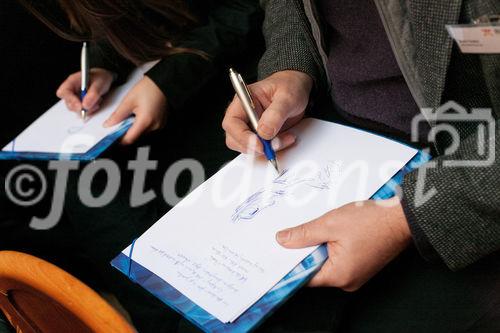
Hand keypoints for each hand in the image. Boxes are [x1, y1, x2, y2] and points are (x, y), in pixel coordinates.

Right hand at [56, 68, 113, 114]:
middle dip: (81, 107)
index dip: (70, 100)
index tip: (80, 107)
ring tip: (98, 100)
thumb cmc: (100, 77)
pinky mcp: (80, 104)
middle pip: (69, 104)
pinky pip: (83, 112)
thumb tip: (85, 106)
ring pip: (76, 110)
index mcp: (72, 81)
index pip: (63, 92)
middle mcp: (71, 90)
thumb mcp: (100, 82)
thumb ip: (93, 93)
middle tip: (94, 105)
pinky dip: (91, 110)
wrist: (105, 79)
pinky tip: (97, 103)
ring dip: (89, 109)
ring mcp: (75, 98)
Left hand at [104, 76, 166, 144]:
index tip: (112, 137)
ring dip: (134, 128)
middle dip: (126, 132)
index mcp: (145, 121)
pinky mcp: (161, 123)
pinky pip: (149, 129)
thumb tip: (109, 124)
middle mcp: (154, 126)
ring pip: (142, 133)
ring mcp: (159, 126)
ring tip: (132, 116)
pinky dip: (142, 125)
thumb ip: (117, 115)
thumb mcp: (129, 101)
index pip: (129, 139)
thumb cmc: (148, 88)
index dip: (119, 140)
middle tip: (120, 122)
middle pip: (136, 137)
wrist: (162, 83)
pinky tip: (140, 115)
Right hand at [223, 70, 312, 153]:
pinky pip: (262, 149)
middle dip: (253, 147)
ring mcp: (251, 128)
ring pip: (248, 148)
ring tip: (285, 138)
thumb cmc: (289, 86)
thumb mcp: (287, 97)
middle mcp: (244, 116)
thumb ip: (276, 114)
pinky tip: (285, 138)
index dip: (242, 136)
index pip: (232, 122)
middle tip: (272, 146)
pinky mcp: (260, 136)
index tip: (259, 144)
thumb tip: (264, 132)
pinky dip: (274, 149)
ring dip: (267, 149)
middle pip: (234, 139)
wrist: (298, 89)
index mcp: (244, 101)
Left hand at [276, 198, 411, 290]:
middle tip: (295, 234)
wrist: (402, 217)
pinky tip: (332, 233)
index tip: (278, 252)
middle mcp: (348, 281)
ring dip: (319, 247)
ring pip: (326, 263)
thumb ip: (304, 234)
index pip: (304, 276)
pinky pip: (338, 260)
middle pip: (315, 269)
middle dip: (305, 251)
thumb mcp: (330, 224)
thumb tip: (283, 240)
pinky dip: (331, 247)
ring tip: (321, 230)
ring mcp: (355, 275)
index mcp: (339, 276)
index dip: (290, 263)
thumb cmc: (372, 221)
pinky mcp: (360, 266)